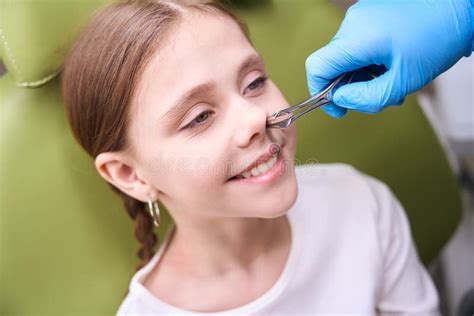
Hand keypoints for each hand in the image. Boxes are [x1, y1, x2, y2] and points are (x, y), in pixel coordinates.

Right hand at [306, 0, 472, 117]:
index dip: (320, 91)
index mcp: (357, 38)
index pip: (317, 67)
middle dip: (349, 86)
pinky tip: (390, 66)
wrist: (461, 6)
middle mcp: (353, 23)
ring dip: (361, 75)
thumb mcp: (403, 81)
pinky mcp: (370, 14)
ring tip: (389, 82)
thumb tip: (341, 100)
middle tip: (373, 97)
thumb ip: (367, 98)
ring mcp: (361, 16)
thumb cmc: (438, 39)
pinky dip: (368, 60)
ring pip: (347, 55)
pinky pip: (358, 43)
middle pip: (333, 63)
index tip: (337, 105)